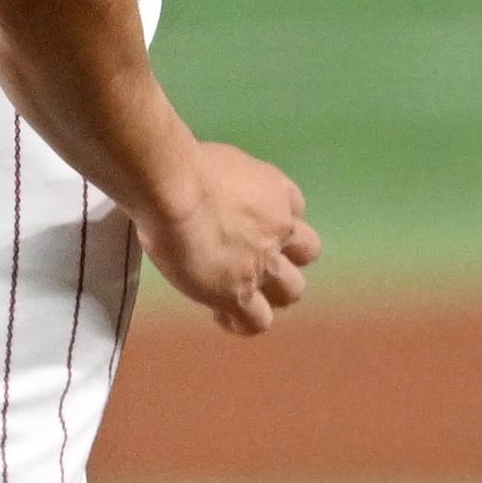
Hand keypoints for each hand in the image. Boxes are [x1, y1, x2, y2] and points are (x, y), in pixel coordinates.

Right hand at [138, 140, 318, 334]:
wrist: (173, 190)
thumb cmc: (182, 163)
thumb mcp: (218, 160)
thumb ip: (225, 180)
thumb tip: (203, 186)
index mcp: (276, 190)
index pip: (294, 208)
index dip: (275, 219)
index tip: (248, 223)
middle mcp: (279, 228)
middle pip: (308, 252)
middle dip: (286, 256)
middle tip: (253, 260)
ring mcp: (263, 265)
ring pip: (293, 291)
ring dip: (272, 293)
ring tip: (242, 294)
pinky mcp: (239, 294)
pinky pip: (257, 322)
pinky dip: (242, 321)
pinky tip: (221, 314)